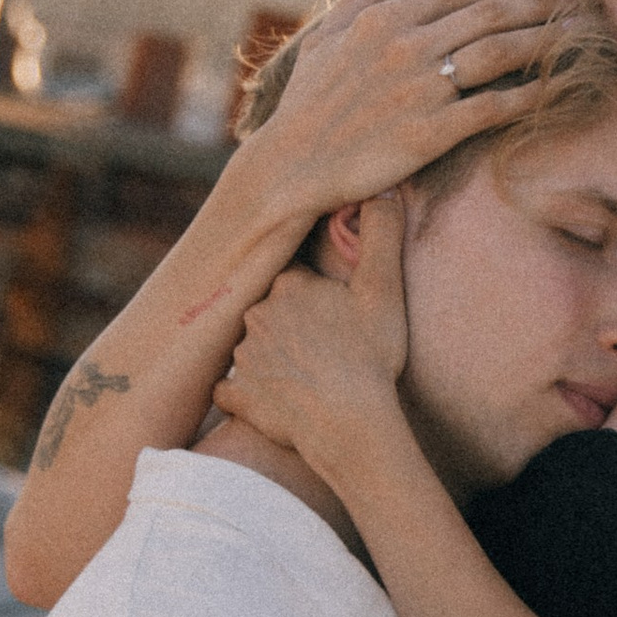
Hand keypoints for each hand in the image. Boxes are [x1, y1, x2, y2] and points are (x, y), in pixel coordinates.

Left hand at [215, 193, 413, 483]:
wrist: (349, 425)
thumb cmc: (370, 358)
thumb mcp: (384, 291)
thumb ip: (382, 235)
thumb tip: (381, 191)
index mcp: (288, 284)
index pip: (293, 274)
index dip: (313, 292)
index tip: (331, 310)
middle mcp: (256, 313)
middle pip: (271, 310)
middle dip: (291, 323)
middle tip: (322, 345)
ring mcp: (241, 356)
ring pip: (253, 347)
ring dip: (271, 357)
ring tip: (305, 375)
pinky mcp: (235, 395)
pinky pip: (232, 389)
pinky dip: (248, 394)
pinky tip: (273, 399)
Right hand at [253, 0, 555, 209]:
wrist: (292, 165)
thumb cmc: (305, 107)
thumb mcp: (322, 42)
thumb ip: (359, 4)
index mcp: (384, 20)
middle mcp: (407, 46)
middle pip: (489, 15)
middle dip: (537, 4)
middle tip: (573, 0)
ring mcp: (422, 88)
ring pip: (498, 51)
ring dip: (543, 39)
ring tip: (576, 34)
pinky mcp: (432, 131)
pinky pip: (493, 107)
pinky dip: (527, 95)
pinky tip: (552, 87)